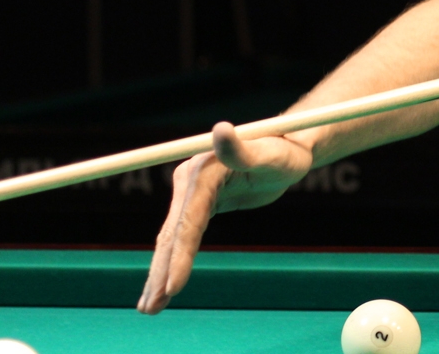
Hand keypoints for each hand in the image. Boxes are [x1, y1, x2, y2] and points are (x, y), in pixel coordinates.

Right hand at [137, 122, 312, 314]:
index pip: (186, 221)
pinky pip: (183, 237)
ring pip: (173, 239)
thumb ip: (241, 149)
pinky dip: (173, 261)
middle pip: (172, 234)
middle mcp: (190, 182)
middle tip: (150, 309)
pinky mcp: (201, 204)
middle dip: (160, 272)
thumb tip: (221, 129)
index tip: (172, 286)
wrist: (289, 148)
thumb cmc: (284, 151)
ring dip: (160, 273)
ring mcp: (192, 194)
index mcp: (201, 172)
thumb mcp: (268, 154)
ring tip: (149, 308)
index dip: (178, 255)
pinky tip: (165, 285)